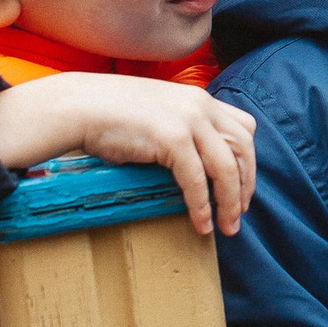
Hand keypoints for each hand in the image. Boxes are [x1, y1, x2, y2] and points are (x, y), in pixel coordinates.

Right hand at [0, 73, 256, 236]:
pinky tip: (201, 224)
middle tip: (239, 213)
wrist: (80, 106)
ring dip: (230, 202)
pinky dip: (202, 206)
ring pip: (226, 168)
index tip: (242, 185)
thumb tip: (197, 163)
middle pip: (243, 150)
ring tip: (227, 227)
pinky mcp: (172, 138)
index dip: (248, 159)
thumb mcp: (159, 112)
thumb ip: (182, 127)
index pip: (244, 128)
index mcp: (200, 98)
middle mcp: (201, 106)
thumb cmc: (112, 114)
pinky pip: (197, 180)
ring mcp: (188, 120)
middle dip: (246, 185)